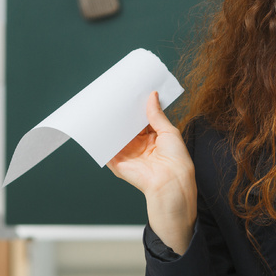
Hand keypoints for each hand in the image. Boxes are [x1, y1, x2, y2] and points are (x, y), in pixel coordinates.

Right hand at [107, 91, 196, 253]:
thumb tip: (152, 96)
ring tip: (105, 106)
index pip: (142, 120)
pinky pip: (107, 149)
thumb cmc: (176, 160)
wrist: (170, 182)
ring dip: (111, 124)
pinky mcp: (118, 162)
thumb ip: (157, 115)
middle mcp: (140, 146)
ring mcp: (128, 154)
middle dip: (123, 114)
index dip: (137, 108)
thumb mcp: (169, 131)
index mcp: (154, 138)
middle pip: (128, 126)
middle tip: (116, 96)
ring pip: (116, 135)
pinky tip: (98, 125)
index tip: (132, 93)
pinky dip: (102, 138)